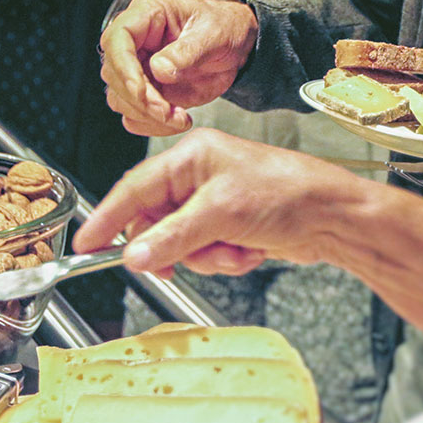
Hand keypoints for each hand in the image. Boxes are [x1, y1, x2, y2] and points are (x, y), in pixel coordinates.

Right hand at [75, 128, 368, 275]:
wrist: (335, 218)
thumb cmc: (287, 193)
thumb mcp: (222, 214)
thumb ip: (173, 237)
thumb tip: (134, 255)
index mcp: (191, 155)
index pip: (134, 188)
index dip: (109, 218)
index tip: (87, 244)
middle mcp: (199, 175)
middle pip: (157, 221)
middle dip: (175, 247)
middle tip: (174, 267)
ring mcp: (215, 202)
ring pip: (182, 243)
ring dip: (207, 256)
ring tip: (235, 250)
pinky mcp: (231, 225)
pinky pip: (207, 252)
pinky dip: (225, 259)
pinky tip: (250, 251)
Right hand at [98, 0, 258, 135]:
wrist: (234, 47)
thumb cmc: (223, 28)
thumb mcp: (214, 34)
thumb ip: (187, 51)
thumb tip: (158, 70)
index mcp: (147, 14)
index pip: (116, 39)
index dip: (124, 67)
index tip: (142, 92)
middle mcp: (135, 41)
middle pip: (113, 73)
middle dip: (140, 99)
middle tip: (169, 112)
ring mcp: (136, 68)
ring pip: (119, 98)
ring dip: (146, 116)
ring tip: (180, 118)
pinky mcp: (145, 91)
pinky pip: (133, 115)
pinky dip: (151, 125)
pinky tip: (177, 121)